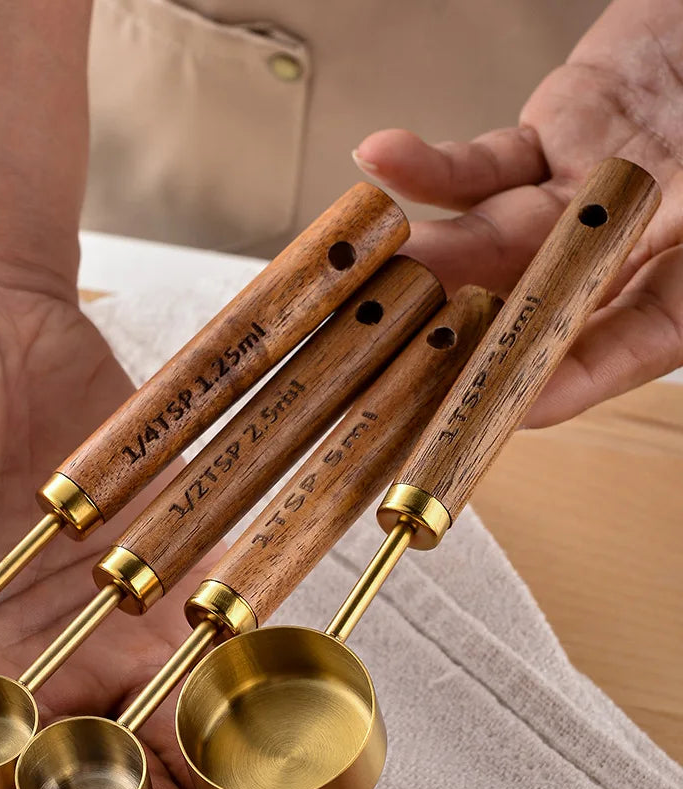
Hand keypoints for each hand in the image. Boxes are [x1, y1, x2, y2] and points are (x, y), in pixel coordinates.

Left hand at [352, 0, 682, 426]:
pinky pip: (480, 165)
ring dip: (426, 258)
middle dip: (455, 331)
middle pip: (526, 308)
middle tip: (393, 351)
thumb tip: (646, 273)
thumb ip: (680, 244)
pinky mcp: (542, 148)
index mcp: (677, 289)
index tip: (486, 406)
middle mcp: (617, 257)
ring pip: (486, 245)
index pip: (610, 353)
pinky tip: (381, 160)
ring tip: (370, 271)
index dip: (549, 383)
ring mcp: (573, 203)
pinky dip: (430, 164)